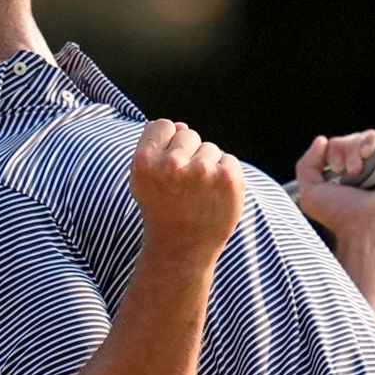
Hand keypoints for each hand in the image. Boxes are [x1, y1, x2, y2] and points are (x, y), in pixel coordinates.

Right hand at [130, 120, 245, 254]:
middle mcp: (171, 165)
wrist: (182, 249)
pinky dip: (225, 176)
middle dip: (188, 154)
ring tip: (198, 194)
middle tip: (182, 187)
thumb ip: (157, 147)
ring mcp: (202, 171)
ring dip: (207, 166)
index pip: (163, 125)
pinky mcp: (229, 179)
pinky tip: (214, 197)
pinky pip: (229, 161)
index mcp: (145, 162)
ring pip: (210, 148)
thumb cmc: (163, 210)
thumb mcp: (145, 180)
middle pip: (188, 133)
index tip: (165, 168)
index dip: (166, 144)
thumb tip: (182, 125)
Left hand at [293, 130, 374, 239]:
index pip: (337, 146)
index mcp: (345, 174)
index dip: (334, 151)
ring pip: (369, 137)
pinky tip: (369, 153)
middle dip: (345, 150)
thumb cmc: (341, 216)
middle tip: (350, 172)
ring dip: (358, 147)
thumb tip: (321, 141)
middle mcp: (366, 168)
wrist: (370, 228)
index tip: (336, 170)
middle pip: (352, 139)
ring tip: (360, 169)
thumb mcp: (311, 194)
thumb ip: (306, 166)